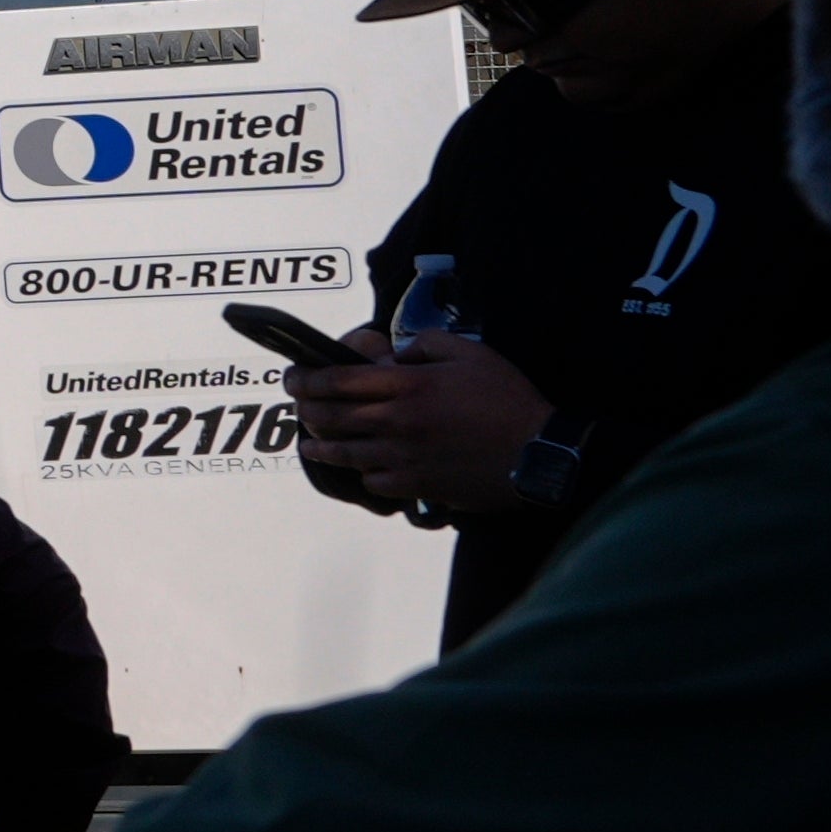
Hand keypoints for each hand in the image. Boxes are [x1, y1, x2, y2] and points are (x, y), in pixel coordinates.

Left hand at [286, 329, 552, 513]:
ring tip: (310, 443)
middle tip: (297, 406)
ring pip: (345, 454)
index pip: (338, 380)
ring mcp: (403, 457)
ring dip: (321, 446)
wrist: (537, 452)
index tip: (293, 377)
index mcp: (408, 385)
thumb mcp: (470, 353)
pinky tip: (359, 468)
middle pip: (332, 417)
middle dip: (305, 409)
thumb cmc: (507, 399)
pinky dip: (362, 474)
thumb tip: (396, 356)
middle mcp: (397, 422)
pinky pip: (373, 482)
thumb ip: (425, 346)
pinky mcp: (417, 485)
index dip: (307, 379)